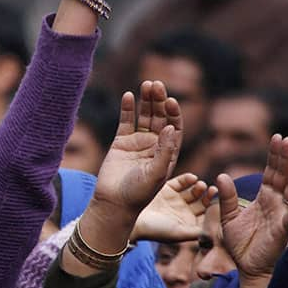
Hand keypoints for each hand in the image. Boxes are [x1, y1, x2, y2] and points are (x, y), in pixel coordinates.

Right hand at [91, 81, 182, 218]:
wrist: (113, 203)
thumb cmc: (138, 194)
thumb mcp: (156, 174)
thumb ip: (164, 151)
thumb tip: (169, 127)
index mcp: (168, 153)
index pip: (174, 127)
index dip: (173, 113)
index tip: (170, 101)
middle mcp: (154, 145)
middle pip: (159, 117)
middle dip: (159, 101)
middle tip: (157, 85)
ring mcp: (137, 142)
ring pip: (144, 116)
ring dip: (146, 100)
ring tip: (146, 84)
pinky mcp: (120, 142)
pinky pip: (125, 121)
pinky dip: (127, 108)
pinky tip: (129, 96)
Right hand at [132, 173, 215, 242]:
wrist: (132, 220)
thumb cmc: (155, 230)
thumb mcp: (178, 233)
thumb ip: (196, 232)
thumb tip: (213, 233)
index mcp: (189, 223)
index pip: (206, 214)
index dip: (213, 206)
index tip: (217, 200)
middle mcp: (184, 211)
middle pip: (201, 201)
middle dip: (207, 195)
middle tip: (211, 189)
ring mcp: (175, 200)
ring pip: (192, 191)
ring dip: (197, 187)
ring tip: (199, 183)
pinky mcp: (165, 189)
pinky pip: (180, 182)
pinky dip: (186, 179)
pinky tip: (191, 177)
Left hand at [218, 135, 287, 281]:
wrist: (246, 267)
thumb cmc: (240, 243)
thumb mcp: (227, 217)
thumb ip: (226, 197)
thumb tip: (221, 175)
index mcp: (264, 198)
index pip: (271, 173)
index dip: (275, 156)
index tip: (277, 137)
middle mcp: (276, 203)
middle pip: (283, 176)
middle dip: (285, 158)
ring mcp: (281, 215)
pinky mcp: (283, 230)